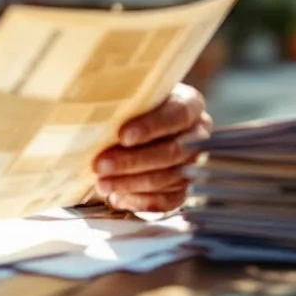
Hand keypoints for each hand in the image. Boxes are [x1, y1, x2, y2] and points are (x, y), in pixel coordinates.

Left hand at [92, 84, 211, 211]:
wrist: (130, 127)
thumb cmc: (129, 108)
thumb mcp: (127, 95)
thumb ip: (121, 100)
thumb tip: (97, 111)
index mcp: (190, 104)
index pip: (178, 114)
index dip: (152, 126)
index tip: (123, 136)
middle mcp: (198, 134)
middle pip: (172, 151)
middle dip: (133, 161)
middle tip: (101, 165)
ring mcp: (193, 164)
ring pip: (168, 178)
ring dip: (132, 183)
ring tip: (102, 183)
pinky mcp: (183, 188)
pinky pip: (168, 201)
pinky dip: (141, 201)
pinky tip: (118, 197)